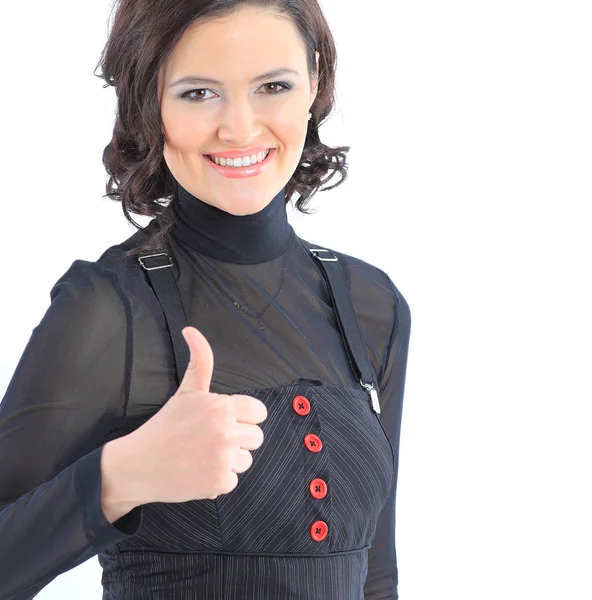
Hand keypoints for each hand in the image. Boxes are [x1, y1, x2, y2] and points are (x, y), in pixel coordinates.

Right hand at [124, 326, 267, 503]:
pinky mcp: (220, 482)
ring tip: (203, 455)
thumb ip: (200, 361)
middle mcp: (226, 431)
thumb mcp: (186, 392)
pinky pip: (234, 480)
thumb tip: (191, 329)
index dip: (244, 418)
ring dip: (229, 461)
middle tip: (210, 440)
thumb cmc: (164, 426)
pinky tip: (199, 472)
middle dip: (238, 440)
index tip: (226, 422)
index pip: (259, 413)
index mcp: (222, 406)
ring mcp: (224, 458)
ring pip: (247, 460)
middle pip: (256, 438)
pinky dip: (218, 480)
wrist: (138, 465)